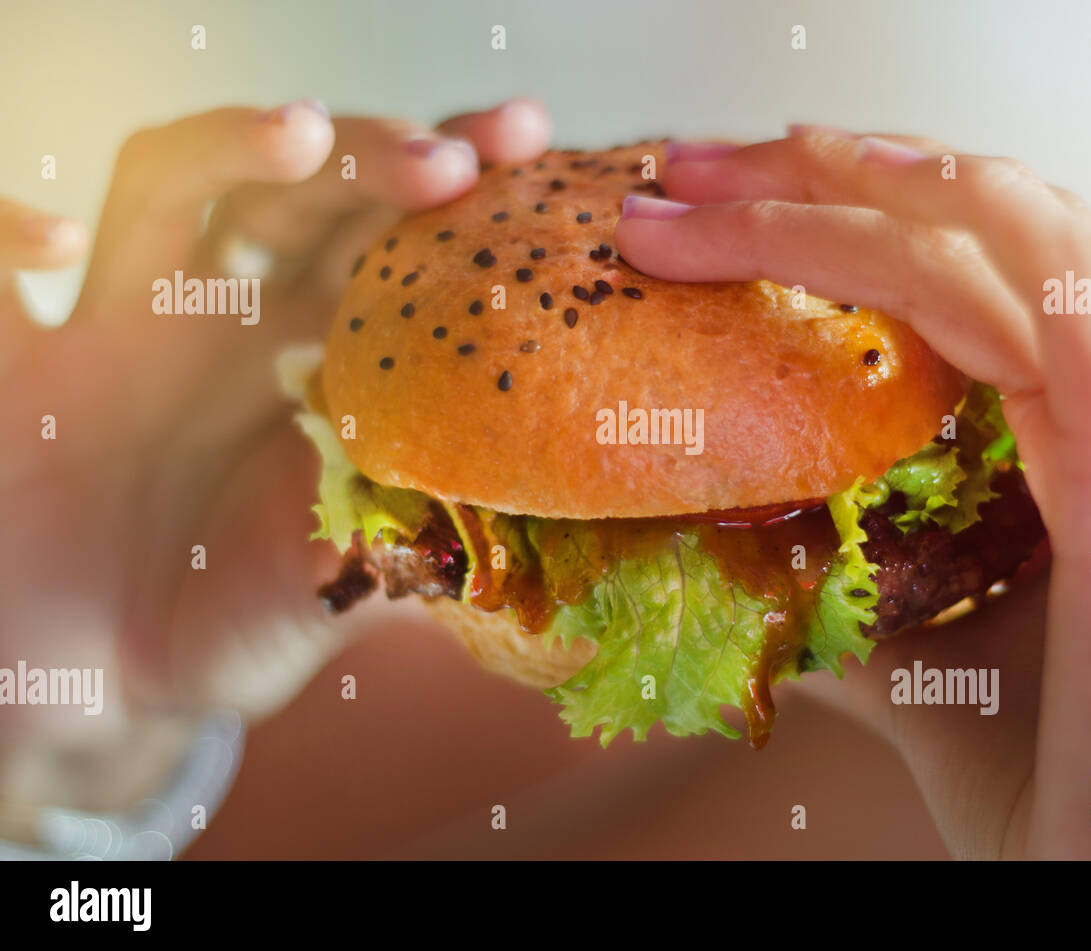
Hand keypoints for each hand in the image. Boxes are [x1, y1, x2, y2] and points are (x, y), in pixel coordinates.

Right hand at [0, 98, 551, 817]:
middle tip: (453, 161)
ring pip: (166, 183)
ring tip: (305, 131)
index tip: (534, 153)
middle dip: (377, 155)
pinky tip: (49, 242)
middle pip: (300, 187)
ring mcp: (118, 326)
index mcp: (318, 354)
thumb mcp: (335, 585)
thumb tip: (523, 513)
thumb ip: (409, 539)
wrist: (106, 685)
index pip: (393, 239)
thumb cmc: (233, 622)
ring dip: (231, 146)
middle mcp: (229, 316)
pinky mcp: (10, 366)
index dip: (461, 191)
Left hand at [615, 129, 1090, 858]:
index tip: (724, 209)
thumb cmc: (1063, 791)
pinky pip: (1028, 295)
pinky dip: (914, 237)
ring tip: (708, 179)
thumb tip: (742, 552)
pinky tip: (811, 212)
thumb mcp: (932, 662)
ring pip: (1003, 230)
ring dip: (844, 186)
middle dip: (826, 175)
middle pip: (987, 222)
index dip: (859, 214)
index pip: (984, 270)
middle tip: (685, 173)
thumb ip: (855, 589)